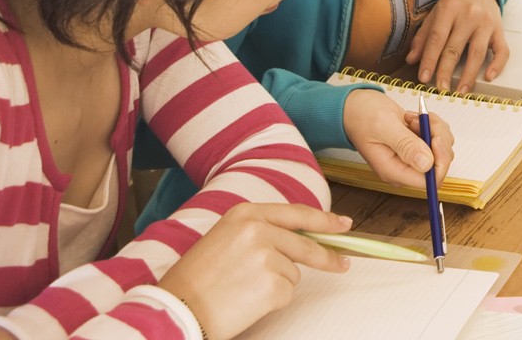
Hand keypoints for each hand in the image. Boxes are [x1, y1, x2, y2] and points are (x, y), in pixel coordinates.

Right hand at [159, 202, 349, 339]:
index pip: (296, 213)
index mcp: (246, 214)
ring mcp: (267, 256)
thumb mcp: (224, 238)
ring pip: (293, 272)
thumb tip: (299, 240)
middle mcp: (259, 229)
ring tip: (243, 290)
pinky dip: (271, 301)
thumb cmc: (196, 279)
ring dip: (276, 284)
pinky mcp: (272, 283)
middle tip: (343, 264)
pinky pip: (286, 293)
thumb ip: (259, 232)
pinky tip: (246, 301)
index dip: (323, 219)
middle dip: (327, 256)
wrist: (177, 309)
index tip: (343, 224)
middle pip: (305, 243)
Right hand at [343, 91, 453, 186]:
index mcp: (394, 172)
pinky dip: (432, 125)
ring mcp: (411, 158)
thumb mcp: (384, 126)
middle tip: (421, 120)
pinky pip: (437, 139)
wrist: (355, 108)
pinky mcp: (416, 147)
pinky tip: (416, 118)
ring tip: (414, 118)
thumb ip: (406, 145)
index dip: (440, 159)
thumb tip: (427, 164)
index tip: (434, 136)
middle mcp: (405, 169)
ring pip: (441, 149)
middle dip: (438, 138)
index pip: (430, 180)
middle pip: (440, 163)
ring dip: (435, 129)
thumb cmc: (362, 116)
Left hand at [408, 0, 508, 92]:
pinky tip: (489, 77)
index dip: (429, 59)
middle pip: (455, 48)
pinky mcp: (499, 30)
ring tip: (461, 91)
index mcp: (449, 9)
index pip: (437, 38)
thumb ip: (423, 36)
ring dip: (469, 75)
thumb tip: (412, 59)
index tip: (424, 78)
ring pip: (477, 53)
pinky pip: (501, 50)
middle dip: (446, 71)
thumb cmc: (456, 2)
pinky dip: (497, 65)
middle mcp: (469, 15)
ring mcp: (486, 23)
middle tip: (440, 89)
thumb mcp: (435, 12)